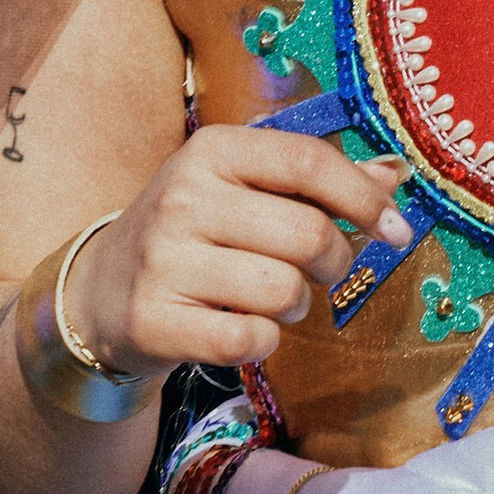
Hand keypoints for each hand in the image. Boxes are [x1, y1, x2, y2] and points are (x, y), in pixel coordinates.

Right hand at [66, 121, 415, 374]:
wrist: (97, 295)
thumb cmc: (192, 234)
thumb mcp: (242, 189)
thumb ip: (316, 180)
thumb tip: (396, 172)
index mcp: (212, 151)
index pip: (308, 162)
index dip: (363, 198)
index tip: (396, 229)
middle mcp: (184, 197)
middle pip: (307, 233)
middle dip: (332, 261)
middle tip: (317, 271)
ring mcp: (164, 259)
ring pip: (283, 290)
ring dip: (295, 306)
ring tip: (269, 300)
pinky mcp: (154, 320)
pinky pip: (250, 340)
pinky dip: (264, 342)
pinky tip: (244, 331)